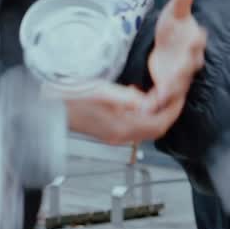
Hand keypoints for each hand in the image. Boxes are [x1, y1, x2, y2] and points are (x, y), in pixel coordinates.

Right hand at [65, 82, 189, 145]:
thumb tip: (147, 101)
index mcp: (121, 127)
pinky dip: (144, 114)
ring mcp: (114, 135)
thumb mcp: (102, 92)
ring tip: (161, 96)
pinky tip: (139, 100)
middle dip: (168, 113)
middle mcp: (120, 135)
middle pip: (155, 129)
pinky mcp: (109, 131)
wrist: (50, 109)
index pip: (159, 123)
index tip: (180, 96)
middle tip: (175, 96)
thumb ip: (127, 98)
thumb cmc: (71, 98)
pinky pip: (135, 126)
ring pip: (146, 129)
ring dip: (157, 114)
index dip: (173, 110)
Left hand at [145, 0, 205, 112]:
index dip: (196, 41)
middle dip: (180, 74)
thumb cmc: (174, 28)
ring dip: (167, 95)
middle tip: (171, 78)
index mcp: (193, 41)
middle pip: (188, 68)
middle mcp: (190, 61)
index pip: (198, 41)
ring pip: (177, 87)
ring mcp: (180, 77)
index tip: (196, 37)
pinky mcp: (169, 88)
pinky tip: (145, 108)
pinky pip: (164, 98)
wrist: (170, 45)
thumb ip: (181, 2)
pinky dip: (155, 104)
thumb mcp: (174, 13)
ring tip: (157, 100)